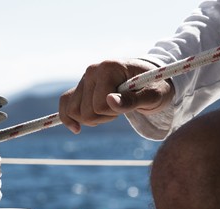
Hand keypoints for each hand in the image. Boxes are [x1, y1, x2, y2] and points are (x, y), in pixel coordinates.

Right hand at [59, 58, 174, 133]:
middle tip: (120, 110)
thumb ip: (132, 100)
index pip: (99, 105)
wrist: (150, 79)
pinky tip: (76, 128)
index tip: (129, 104)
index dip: (114, 113)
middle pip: (84, 112)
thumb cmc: (155, 87)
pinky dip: (68, 118)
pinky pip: (65, 104)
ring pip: (73, 111)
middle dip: (102, 118)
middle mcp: (92, 71)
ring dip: (91, 119)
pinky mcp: (80, 88)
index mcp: (108, 68)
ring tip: (108, 111)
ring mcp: (84, 79)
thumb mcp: (153, 95)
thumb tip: (110, 101)